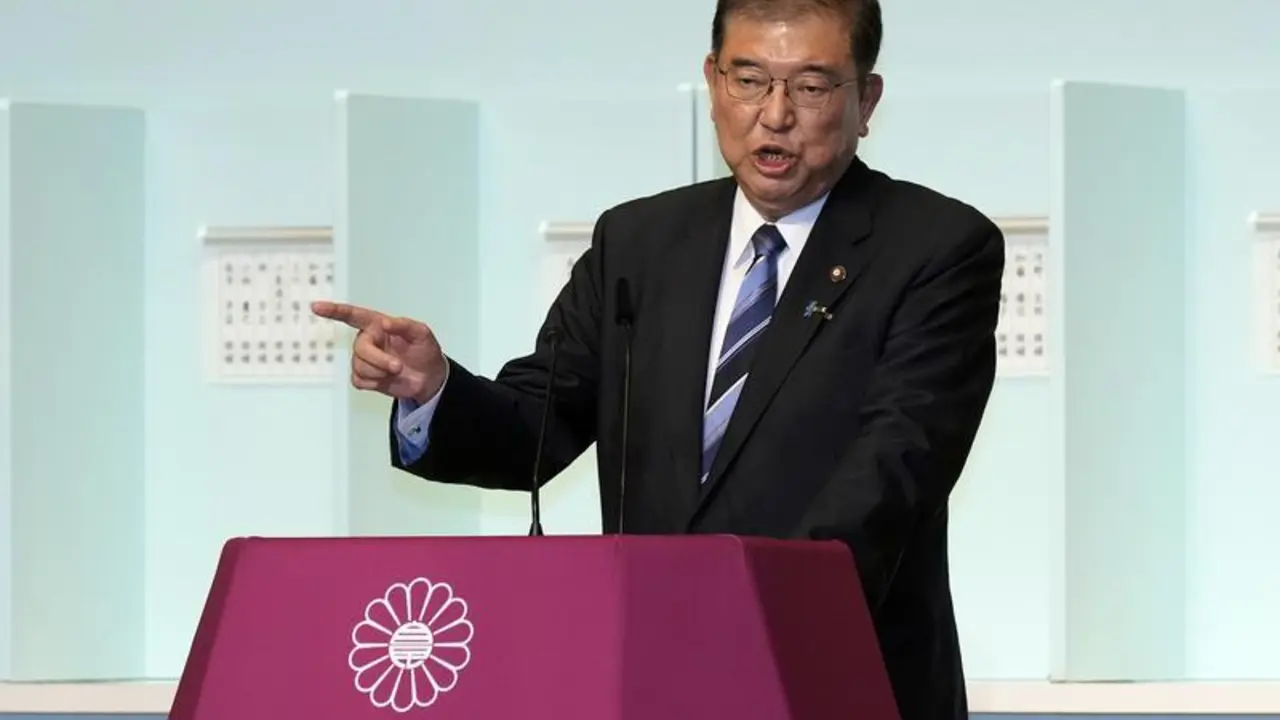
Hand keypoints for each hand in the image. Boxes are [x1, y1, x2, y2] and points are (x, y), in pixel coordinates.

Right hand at [311, 301, 446, 403]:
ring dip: (380, 372)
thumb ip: (404, 325)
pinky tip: (386, 379)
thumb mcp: (422, 334)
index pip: (353, 315)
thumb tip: (385, 323)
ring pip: (359, 367)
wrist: (429, 378)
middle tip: (398, 366)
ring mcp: (364, 359)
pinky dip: (375, 382)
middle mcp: (367, 340)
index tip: (317, 307)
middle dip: (379, 360)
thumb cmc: (425, 351)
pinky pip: (359, 380)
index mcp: (377, 325)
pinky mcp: (364, 376)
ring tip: (396, 371)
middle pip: (360, 349)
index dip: (334, 311)